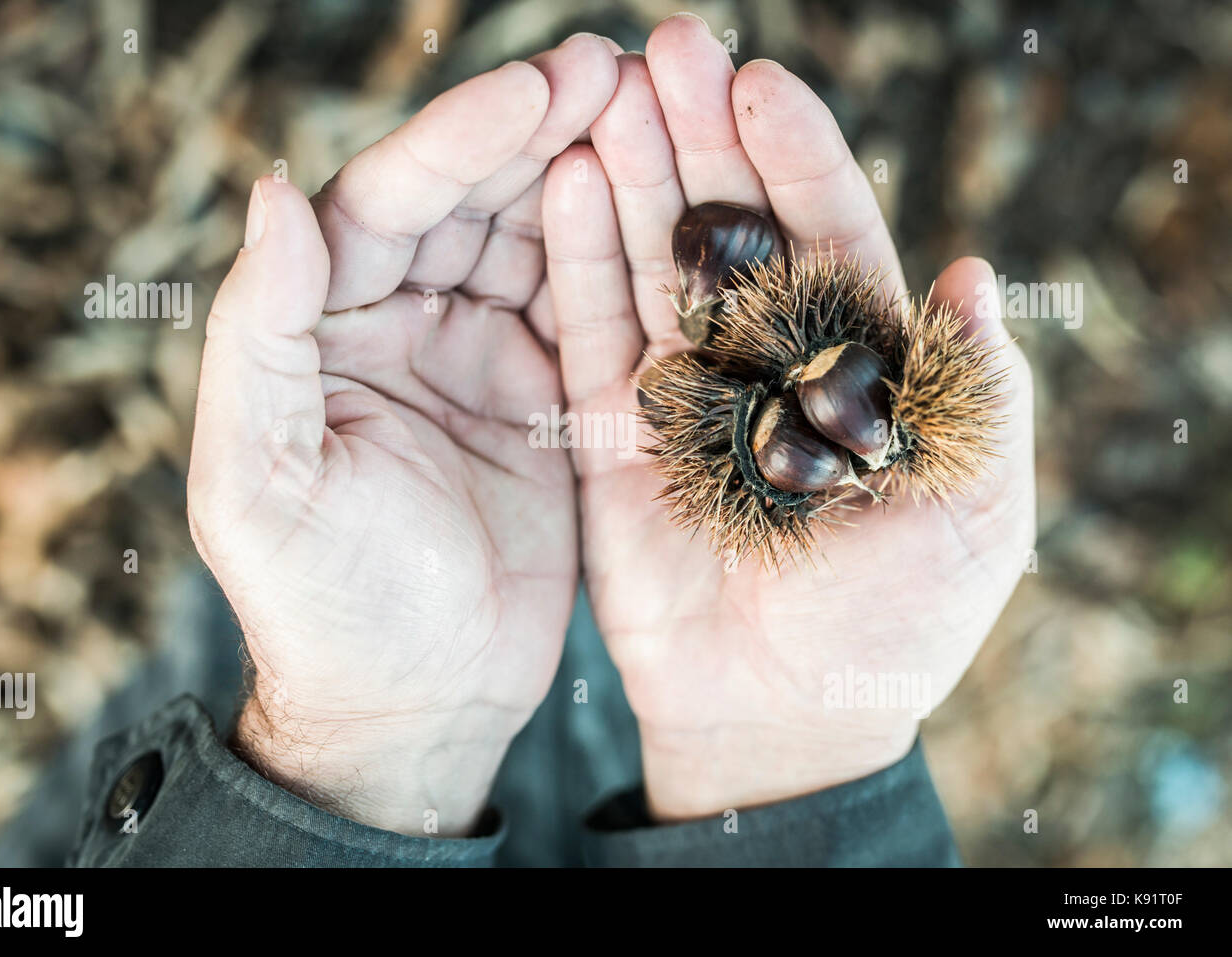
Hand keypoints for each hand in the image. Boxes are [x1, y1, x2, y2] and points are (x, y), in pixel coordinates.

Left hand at [187, 37, 618, 835]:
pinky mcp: (546, 399)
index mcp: (321, 326)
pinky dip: (624, 258)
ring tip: (656, 108)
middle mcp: (399, 321)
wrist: (412, 708)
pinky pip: (588, 310)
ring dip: (591, 173)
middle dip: (539, 129)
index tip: (540, 88)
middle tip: (620, 67)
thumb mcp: (258, 482)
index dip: (460, 139)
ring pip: (538, 238)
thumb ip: (255, 334)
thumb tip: (270, 188)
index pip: (386, 201)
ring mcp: (479, 355)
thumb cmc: (322, 607)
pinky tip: (670, 209)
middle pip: (471, 199)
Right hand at [542, 15, 1034, 819]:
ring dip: (628, 175)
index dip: (798, 158)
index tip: (763, 82)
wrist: (787, 711)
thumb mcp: (975, 511)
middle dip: (699, 136)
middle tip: (666, 45)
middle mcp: (761, 358)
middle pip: (729, 226)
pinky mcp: (612, 432)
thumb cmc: (896, 622)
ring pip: (651, 262)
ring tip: (600, 89)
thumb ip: (978, 394)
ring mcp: (680, 390)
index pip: (826, 234)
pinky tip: (559, 182)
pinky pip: (590, 335)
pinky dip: (574, 260)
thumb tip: (970, 271)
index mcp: (854, 361)